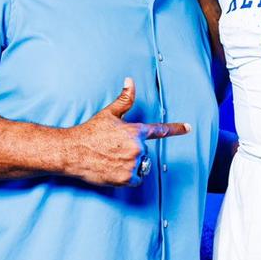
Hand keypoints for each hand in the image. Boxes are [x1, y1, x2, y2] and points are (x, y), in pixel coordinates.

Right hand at [65, 78, 190, 186]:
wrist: (72, 151)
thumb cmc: (89, 132)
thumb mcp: (108, 114)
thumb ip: (124, 99)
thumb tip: (130, 80)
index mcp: (135, 131)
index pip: (159, 130)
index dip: (175, 129)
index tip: (188, 127)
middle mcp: (137, 148)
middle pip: (144, 152)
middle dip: (133, 151)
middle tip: (113, 149)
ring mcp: (132, 163)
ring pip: (140, 166)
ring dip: (130, 165)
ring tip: (112, 159)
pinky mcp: (126, 178)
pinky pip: (135, 179)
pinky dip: (127, 177)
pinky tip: (113, 170)